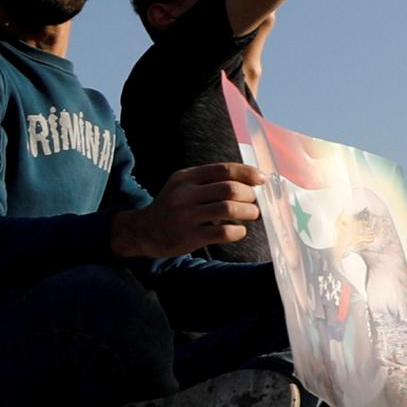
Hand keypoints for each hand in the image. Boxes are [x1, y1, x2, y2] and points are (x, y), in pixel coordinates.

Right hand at [110, 162, 264, 259]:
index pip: (223, 169)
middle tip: (254, 202)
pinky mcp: (189, 236)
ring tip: (252, 215)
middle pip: (229, 189)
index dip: (247, 173)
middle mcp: (183, 194)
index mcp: (185, 177)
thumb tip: (250, 181)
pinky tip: (239, 231)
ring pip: (229, 209)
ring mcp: (186, 215)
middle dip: (250, 195)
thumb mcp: (183, 186)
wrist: (145, 231)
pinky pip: (223, 232)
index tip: (262, 180)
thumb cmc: (173, 207)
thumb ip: (210, 181)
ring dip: (248, 212)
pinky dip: (238, 231)